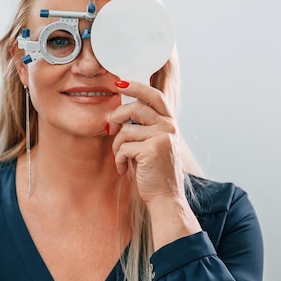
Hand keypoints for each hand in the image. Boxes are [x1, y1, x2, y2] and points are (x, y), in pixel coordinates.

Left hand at [108, 80, 182, 202]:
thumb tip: (120, 113)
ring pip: (125, 130)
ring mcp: (162, 137)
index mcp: (169, 122)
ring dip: (117, 146)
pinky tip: (124, 168)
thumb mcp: (152, 143)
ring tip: (120, 157)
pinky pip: (123, 147)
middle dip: (117, 117)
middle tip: (111, 129)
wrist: (165, 197)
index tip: (119, 83)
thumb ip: (143, 126)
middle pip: (134, 108)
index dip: (136, 87)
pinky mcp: (151, 150)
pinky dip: (119, 159)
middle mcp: (168, 126)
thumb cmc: (154, 170)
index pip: (154, 95)